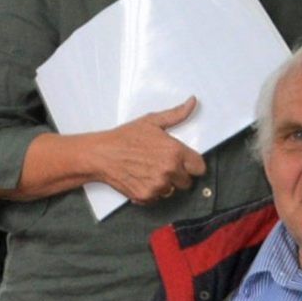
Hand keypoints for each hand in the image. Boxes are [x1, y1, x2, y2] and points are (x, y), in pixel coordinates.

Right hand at [89, 99, 209, 203]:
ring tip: (149, 171)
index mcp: (175, 151)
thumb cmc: (124, 138)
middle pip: (187, 182)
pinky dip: (150, 192)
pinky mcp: (146, 196)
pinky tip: (141, 179)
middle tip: (162, 166)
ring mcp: (158, 185)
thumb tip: (192, 102)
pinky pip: (156, 198)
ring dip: (164, 184)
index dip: (193, 166)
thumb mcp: (152, 121)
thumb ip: (177, 114)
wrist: (101, 154)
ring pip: (171, 191)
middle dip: (178, 175)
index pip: (200, 168)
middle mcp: (169, 170)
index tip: (185, 164)